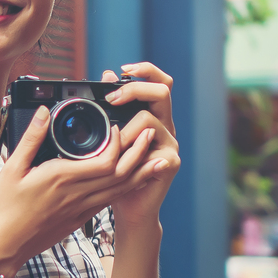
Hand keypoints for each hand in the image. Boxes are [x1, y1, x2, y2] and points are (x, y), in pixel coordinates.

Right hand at [0, 101, 160, 274]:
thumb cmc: (5, 209)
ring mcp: (81, 209)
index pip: (105, 162)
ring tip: (157, 157)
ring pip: (120, 190)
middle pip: (120, 174)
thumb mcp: (12, 168)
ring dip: (140, 173)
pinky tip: (135, 180)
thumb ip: (31, 138)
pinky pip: (110, 201)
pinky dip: (126, 189)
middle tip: (150, 134)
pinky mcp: (81, 219)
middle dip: (139, 153)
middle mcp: (77, 194)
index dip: (118, 144)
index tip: (119, 127)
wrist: (5, 245)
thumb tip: (45, 112)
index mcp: (62, 179)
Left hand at [100, 63, 179, 226]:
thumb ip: (111, 106)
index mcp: (153, 115)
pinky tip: (124, 161)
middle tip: (112, 99)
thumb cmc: (115, 172)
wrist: (128, 207)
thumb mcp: (109, 135)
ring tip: (111, 147)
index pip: (160, 81)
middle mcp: (165, 126)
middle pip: (162, 92)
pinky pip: (152, 150)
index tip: (122, 70)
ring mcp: (170, 144)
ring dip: (124, 131)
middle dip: (135, 90)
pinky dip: (133, 153)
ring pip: (149, 120)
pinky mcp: (171, 162)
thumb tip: (107, 74)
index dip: (146, 70)